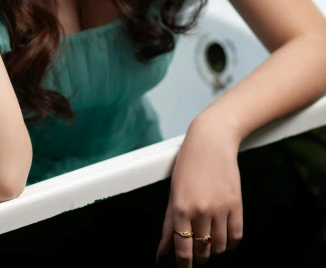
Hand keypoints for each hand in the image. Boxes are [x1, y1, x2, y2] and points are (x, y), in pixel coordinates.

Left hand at [156, 115, 243, 265]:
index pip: (182, 248)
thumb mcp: (173, 192)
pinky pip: (235, 237)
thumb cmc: (188, 164)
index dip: (184, 264)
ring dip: (213, 248)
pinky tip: (223, 237)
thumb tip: (161, 253)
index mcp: (180, 207)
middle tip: (197, 249)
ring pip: (218, 246)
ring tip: (209, 239)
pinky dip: (230, 243)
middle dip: (198, 255)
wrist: (211, 142)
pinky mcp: (236, 205)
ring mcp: (220, 208)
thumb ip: (168, 224)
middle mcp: (200, 210)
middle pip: (201, 250)